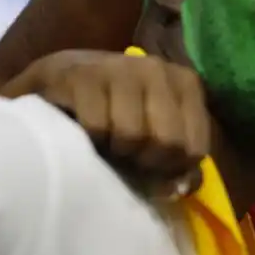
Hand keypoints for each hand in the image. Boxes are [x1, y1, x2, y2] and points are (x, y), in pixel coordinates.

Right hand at [0, 50, 208, 193]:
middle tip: (126, 154)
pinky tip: (83, 131)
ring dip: (115, 150)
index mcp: (185, 83)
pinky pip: (96, 126)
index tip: (152, 165)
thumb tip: (183, 186)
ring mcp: (119, 68)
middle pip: (167, 142)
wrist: (59, 79)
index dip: (172, 169)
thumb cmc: (115, 111)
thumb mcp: (154, 131)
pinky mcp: (82, 75)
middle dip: (145, 160)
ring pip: (132, 134)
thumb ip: (176, 159)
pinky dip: (89, 140)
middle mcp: (157, 69)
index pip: (195, 148)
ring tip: (106, 141)